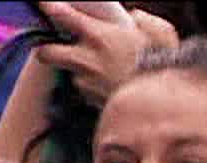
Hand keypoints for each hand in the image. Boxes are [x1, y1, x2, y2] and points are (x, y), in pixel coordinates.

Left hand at [35, 2, 179, 104]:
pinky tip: (112, 86)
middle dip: (47, 50)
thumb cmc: (164, 67)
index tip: (42, 3)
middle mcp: (86, 59)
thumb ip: (145, 20)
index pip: (62, 15)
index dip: (47, 6)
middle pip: (46, 53)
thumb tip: (135, 16)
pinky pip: (86, 92)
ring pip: (72, 74)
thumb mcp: (162, 33)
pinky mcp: (92, 102)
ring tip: (103, 70)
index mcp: (99, 36)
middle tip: (55, 47)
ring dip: (81, 72)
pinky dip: (94, 89)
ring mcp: (87, 83)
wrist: (164, 108)